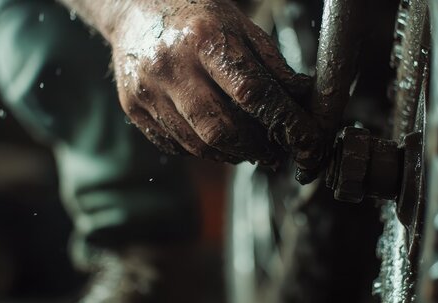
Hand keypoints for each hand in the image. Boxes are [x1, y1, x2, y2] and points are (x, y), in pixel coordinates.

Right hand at [109, 0, 325, 179]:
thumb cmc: (193, 16)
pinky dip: (201, 150)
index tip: (304, 139)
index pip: (251, 91)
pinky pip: (175, 146)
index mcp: (203, 38)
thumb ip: (270, 64)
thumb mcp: (238, 26)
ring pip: (198, 145)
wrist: (136, 8)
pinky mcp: (133, 108)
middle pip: (221, 128)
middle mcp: (171, 66)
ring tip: (246, 146)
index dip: (282, 120)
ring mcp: (148, 90)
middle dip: (255, 146)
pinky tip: (212, 137)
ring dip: (230, 153)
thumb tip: (301, 99)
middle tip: (272, 149)